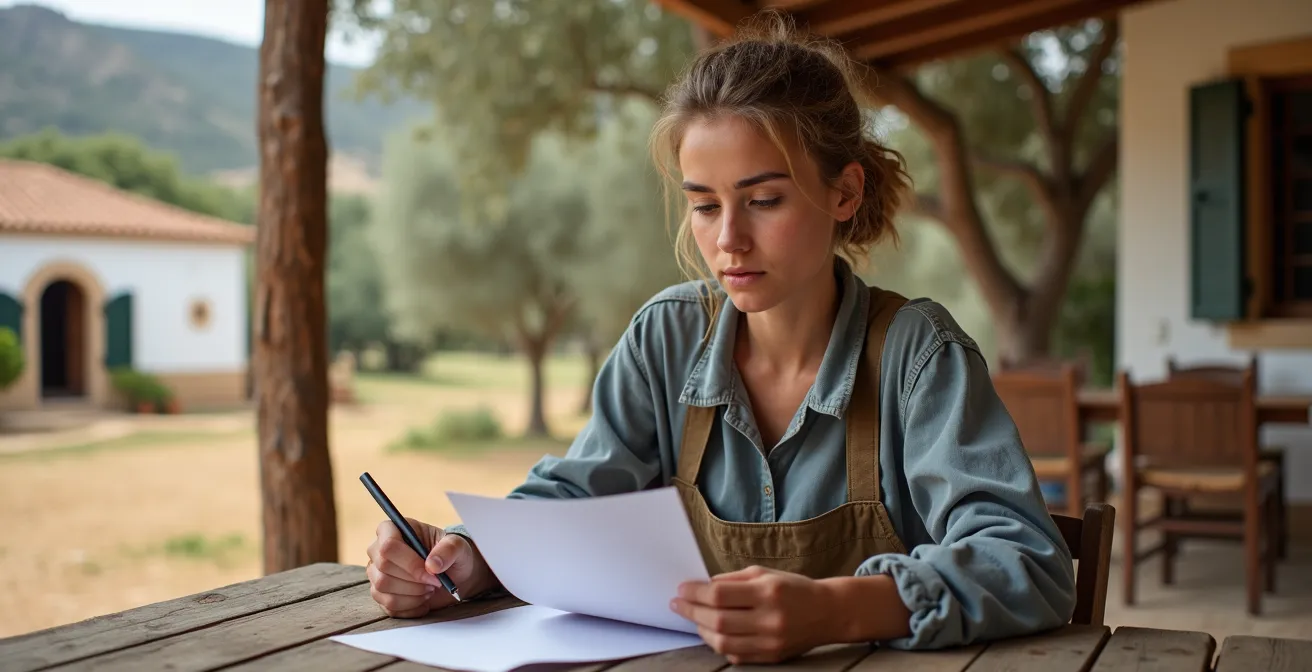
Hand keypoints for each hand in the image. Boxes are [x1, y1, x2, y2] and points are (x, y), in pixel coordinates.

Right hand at [365, 518, 494, 617]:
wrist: (453, 575)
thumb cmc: (451, 554)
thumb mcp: (458, 546)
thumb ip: (448, 550)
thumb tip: (432, 565)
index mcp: (393, 529)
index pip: (388, 546)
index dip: (410, 563)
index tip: (433, 573)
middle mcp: (378, 549)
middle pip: (383, 568)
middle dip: (414, 580)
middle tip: (436, 581)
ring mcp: (376, 572)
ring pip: (382, 588)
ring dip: (413, 593)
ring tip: (430, 588)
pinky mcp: (380, 594)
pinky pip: (388, 606)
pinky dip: (411, 607)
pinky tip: (424, 600)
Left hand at [670, 565, 833, 663]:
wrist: (828, 612)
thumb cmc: (793, 588)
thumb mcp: (764, 573)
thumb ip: (733, 580)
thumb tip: (703, 586)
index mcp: (767, 592)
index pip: (720, 595)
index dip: (695, 593)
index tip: (681, 589)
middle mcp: (769, 619)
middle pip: (717, 620)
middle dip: (692, 611)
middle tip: (678, 604)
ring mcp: (770, 642)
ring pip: (722, 643)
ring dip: (701, 630)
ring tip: (693, 619)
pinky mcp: (771, 657)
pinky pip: (735, 656)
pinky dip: (718, 644)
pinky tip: (712, 633)